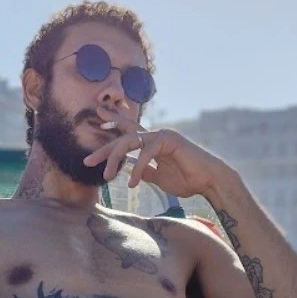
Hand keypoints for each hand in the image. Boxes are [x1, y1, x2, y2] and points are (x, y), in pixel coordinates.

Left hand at [83, 107, 228, 197]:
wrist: (209, 181)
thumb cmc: (187, 180)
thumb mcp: (159, 178)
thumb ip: (146, 172)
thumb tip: (133, 173)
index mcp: (152, 142)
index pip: (128, 130)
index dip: (113, 121)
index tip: (98, 114)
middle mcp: (155, 135)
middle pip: (122, 136)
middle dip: (104, 149)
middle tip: (87, 161)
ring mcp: (162, 135)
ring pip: (130, 142)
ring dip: (115, 159)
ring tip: (107, 176)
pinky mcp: (169, 140)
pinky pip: (146, 153)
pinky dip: (137, 169)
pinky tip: (132, 183)